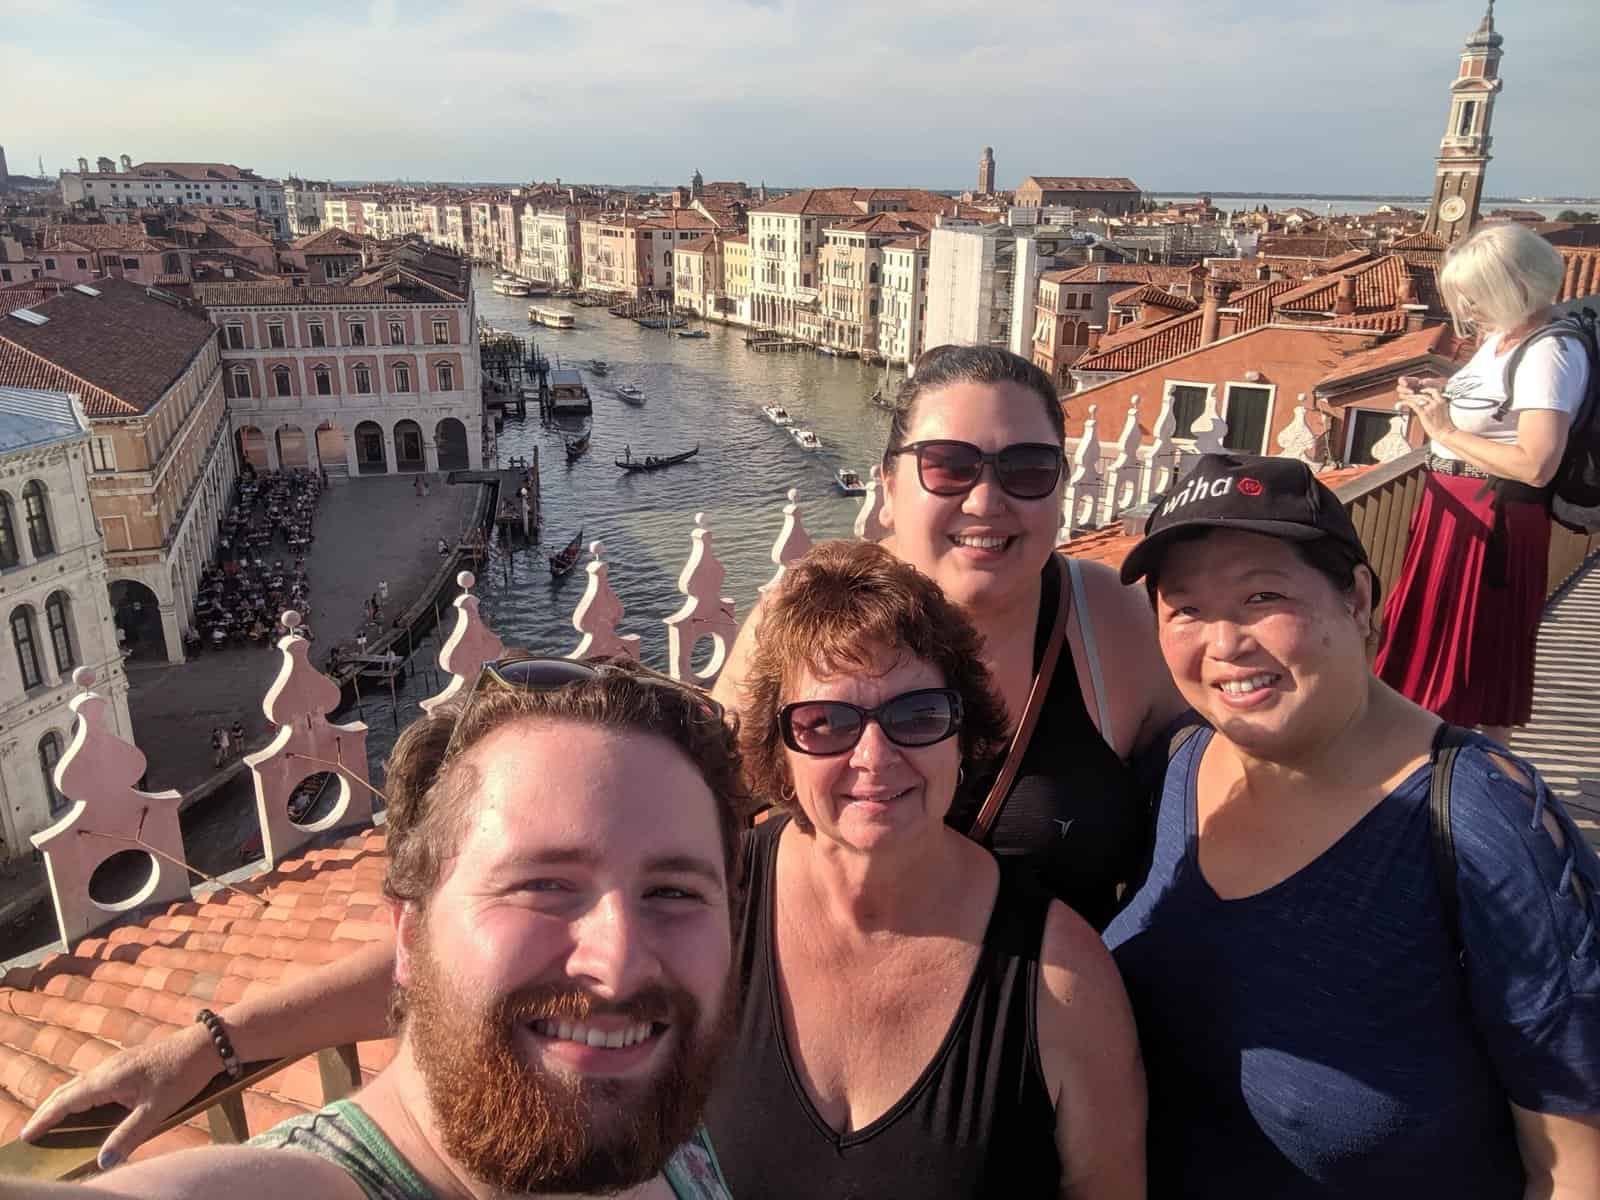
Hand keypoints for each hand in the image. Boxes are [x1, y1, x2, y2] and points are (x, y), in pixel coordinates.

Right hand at [19, 1022, 217, 1169]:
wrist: (206, 1045)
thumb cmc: (183, 1075)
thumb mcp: (157, 1110)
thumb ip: (129, 1135)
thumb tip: (103, 1162)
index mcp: (108, 1079)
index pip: (66, 1101)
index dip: (45, 1118)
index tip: (27, 1134)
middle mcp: (107, 1068)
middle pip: (68, 1090)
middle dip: (48, 1111)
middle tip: (31, 1131)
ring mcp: (118, 1063)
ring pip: (81, 1083)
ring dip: (63, 1100)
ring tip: (50, 1120)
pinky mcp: (128, 1063)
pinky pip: (94, 1080)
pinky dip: (79, 1093)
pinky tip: (84, 1103)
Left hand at [1397, 381, 1454, 440]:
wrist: (1445, 432)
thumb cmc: (1444, 426)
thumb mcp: (1443, 412)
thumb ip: (1437, 407)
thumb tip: (1428, 407)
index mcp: (1442, 401)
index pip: (1434, 391)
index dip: (1427, 389)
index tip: (1421, 390)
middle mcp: (1436, 402)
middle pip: (1423, 394)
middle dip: (1414, 394)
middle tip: (1408, 394)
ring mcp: (1430, 407)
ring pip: (1417, 398)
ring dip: (1409, 397)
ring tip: (1403, 397)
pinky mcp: (1424, 412)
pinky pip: (1413, 404)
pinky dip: (1406, 402)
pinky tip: (1402, 402)